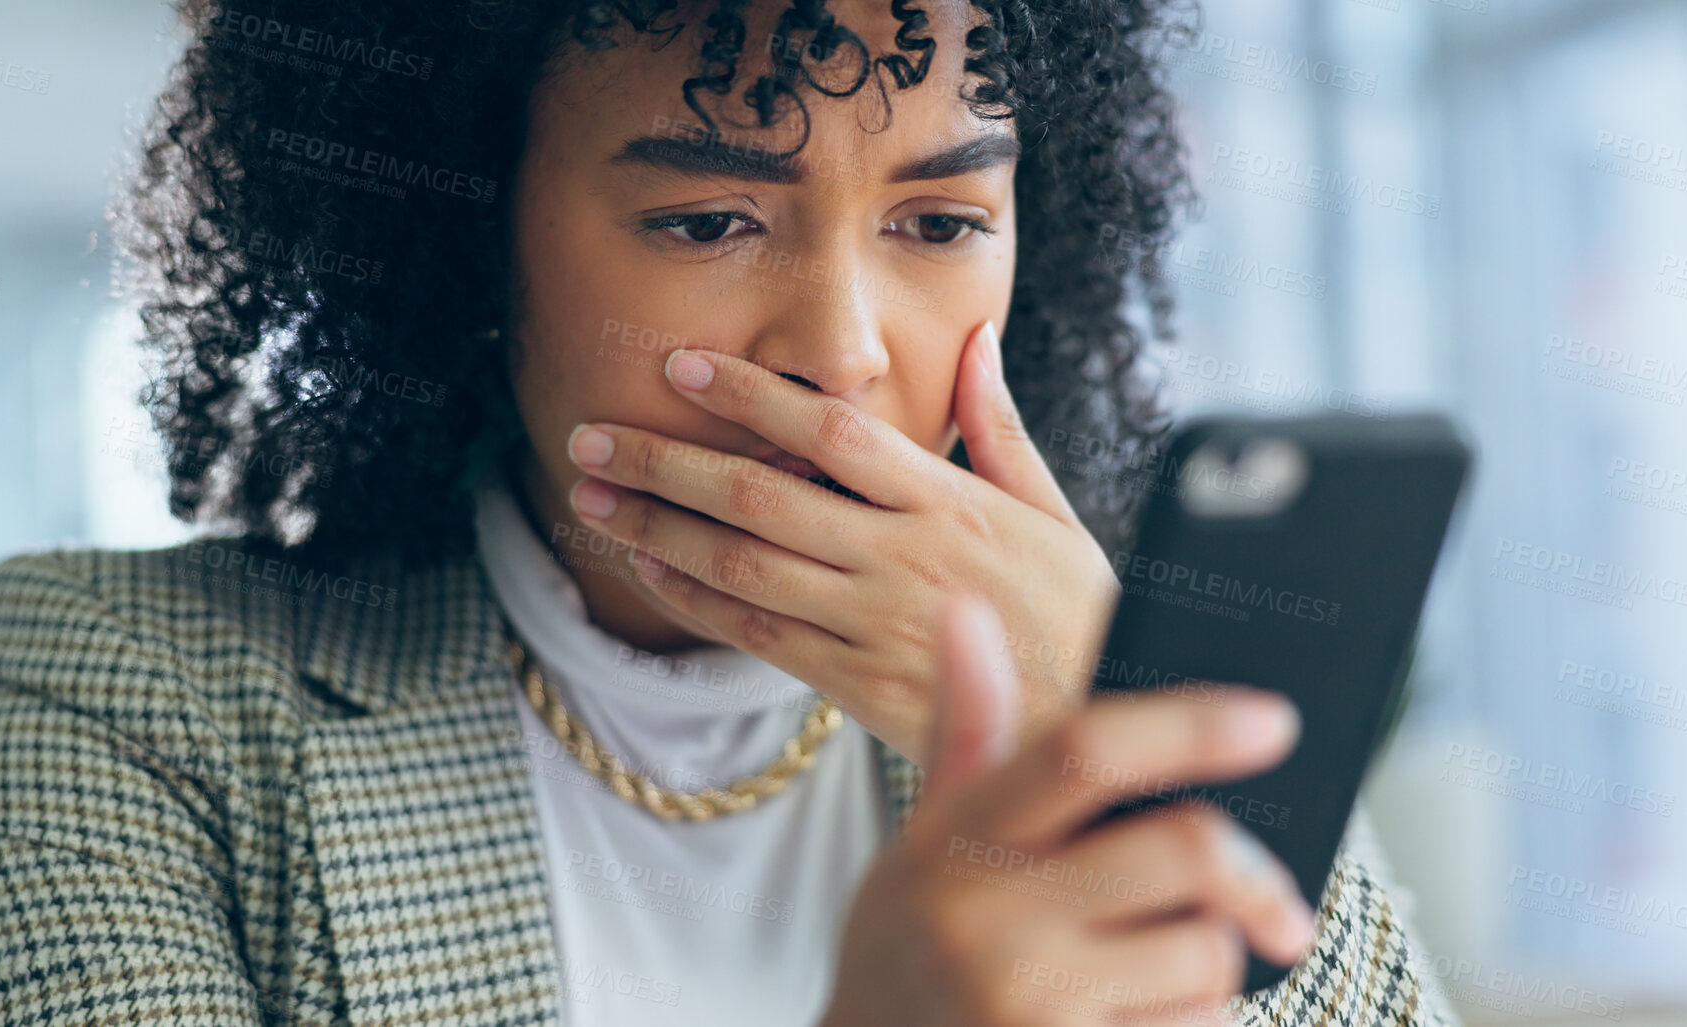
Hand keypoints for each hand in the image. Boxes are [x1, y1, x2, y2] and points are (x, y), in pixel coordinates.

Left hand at [563, 319, 1118, 764]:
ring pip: (741, 565)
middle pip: (760, 494)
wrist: (1096, 735)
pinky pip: (755, 635)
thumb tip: (977, 339)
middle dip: (666, 460)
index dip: (748, 393)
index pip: (829, 429)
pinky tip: (646, 566)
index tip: (680, 365)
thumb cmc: (1081, 616)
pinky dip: (692, 600)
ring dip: (655, 526)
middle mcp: (903, 556)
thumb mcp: (1056, 512)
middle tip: (591, 434)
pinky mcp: (857, 685)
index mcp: (950, 501)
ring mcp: (875, 623)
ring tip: (590, 495)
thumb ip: (1002, 427)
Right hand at [817, 594, 1315, 1026]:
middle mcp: (990, 921)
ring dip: (1208, 958)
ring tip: (1146, 970)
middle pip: (1186, 850)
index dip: (1188, 726)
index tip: (1271, 720)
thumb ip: (965, 729)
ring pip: (1205, 952)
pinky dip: (1191, 1022)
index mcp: (958, 841)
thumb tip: (964, 610)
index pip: (1082, 752)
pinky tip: (1130, 1020)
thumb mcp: (921, 841)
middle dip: (1249, 871)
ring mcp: (1031, 1006)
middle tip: (1270, 896)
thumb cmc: (907, 948)